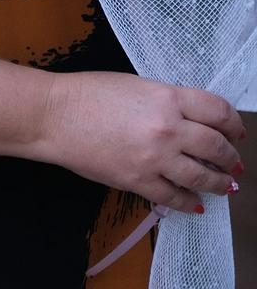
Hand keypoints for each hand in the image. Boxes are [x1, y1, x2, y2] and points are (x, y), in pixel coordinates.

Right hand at [38, 71, 244, 214]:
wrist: (52, 116)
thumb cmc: (86, 94)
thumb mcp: (135, 86)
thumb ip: (167, 102)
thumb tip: (190, 122)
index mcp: (168, 98)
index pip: (218, 112)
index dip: (233, 124)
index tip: (236, 133)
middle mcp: (169, 128)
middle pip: (217, 147)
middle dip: (230, 158)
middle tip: (234, 163)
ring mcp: (155, 158)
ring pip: (203, 177)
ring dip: (219, 184)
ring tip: (225, 187)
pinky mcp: (138, 180)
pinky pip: (174, 196)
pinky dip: (190, 202)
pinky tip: (196, 203)